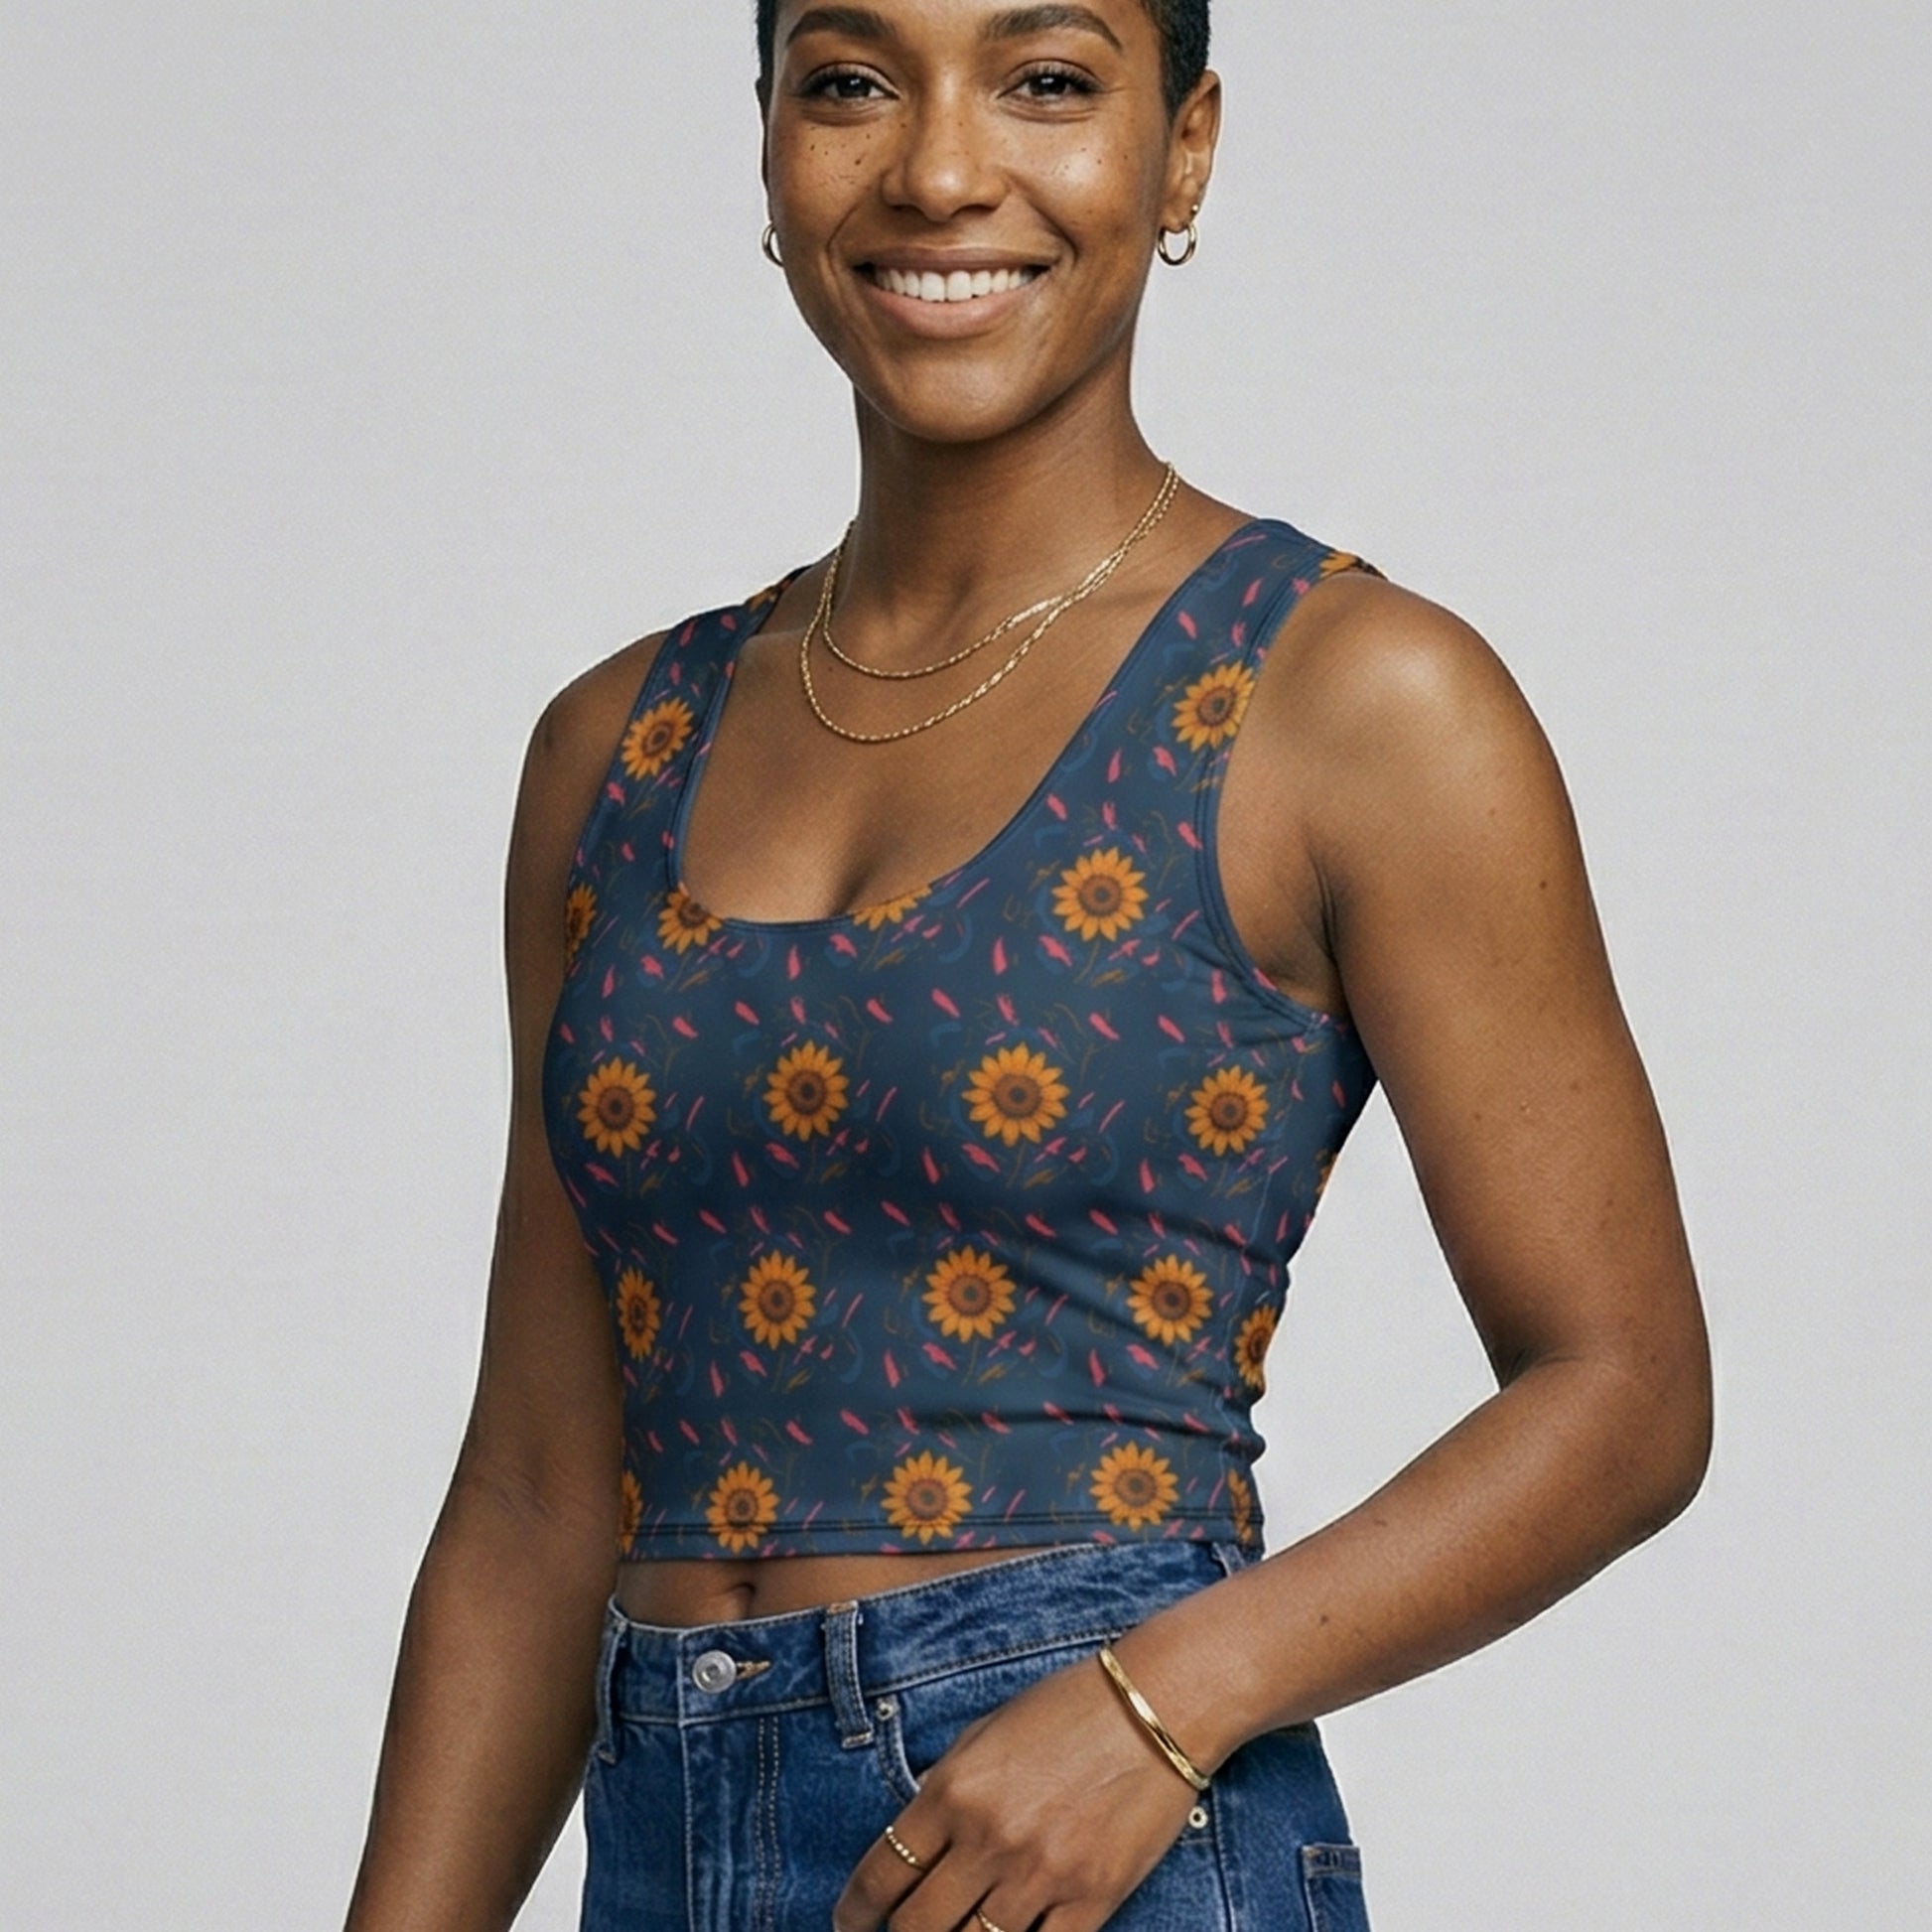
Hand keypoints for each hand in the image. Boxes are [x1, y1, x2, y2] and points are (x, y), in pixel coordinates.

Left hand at [830, 1643, 1203, 1931]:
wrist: (1155, 1708)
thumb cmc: (1068, 1708)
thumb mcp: (986, 1733)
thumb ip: (946, 1787)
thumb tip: (917, 1842)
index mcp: (955, 1789)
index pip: (883, 1872)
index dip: (855, 1910)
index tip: (849, 1922)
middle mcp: (989, 1838)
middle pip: (917, 1927)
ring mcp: (1041, 1876)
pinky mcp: (1091, 1900)